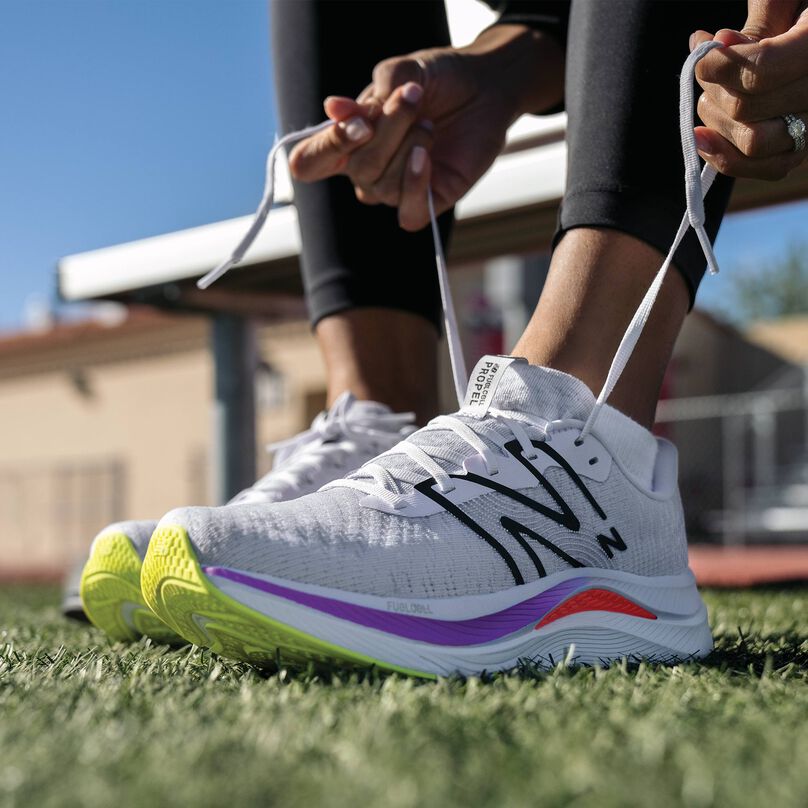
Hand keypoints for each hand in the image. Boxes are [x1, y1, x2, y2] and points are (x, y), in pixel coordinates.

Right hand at [288, 26, 563, 229]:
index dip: (322, 149)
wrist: (484, 86)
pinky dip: (415, 183)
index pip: (309, 162)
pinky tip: (426, 156)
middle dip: (386, 130)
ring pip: (381, 186)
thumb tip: (334, 111)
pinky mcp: (427, 203)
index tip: (355, 122)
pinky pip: (407, 211)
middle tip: (412, 98)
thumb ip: (370, 96)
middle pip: (355, 167)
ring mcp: (395, 189)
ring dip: (406, 146)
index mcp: (349, 140)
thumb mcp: (401, 75)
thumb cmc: (437, 80)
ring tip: (428, 124)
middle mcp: (366, 169)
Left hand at [692, 0, 807, 179]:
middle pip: (745, 107)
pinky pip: (763, 170)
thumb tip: (717, 43)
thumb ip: (760, 17)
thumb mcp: (786, 1)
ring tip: (715, 93)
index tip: (701, 48)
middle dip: (714, 88)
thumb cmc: (799, 12)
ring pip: (750, 142)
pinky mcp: (799, 149)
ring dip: (716, 120)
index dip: (717, 65)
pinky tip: (703, 137)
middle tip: (710, 67)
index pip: (759, 71)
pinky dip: (724, 157)